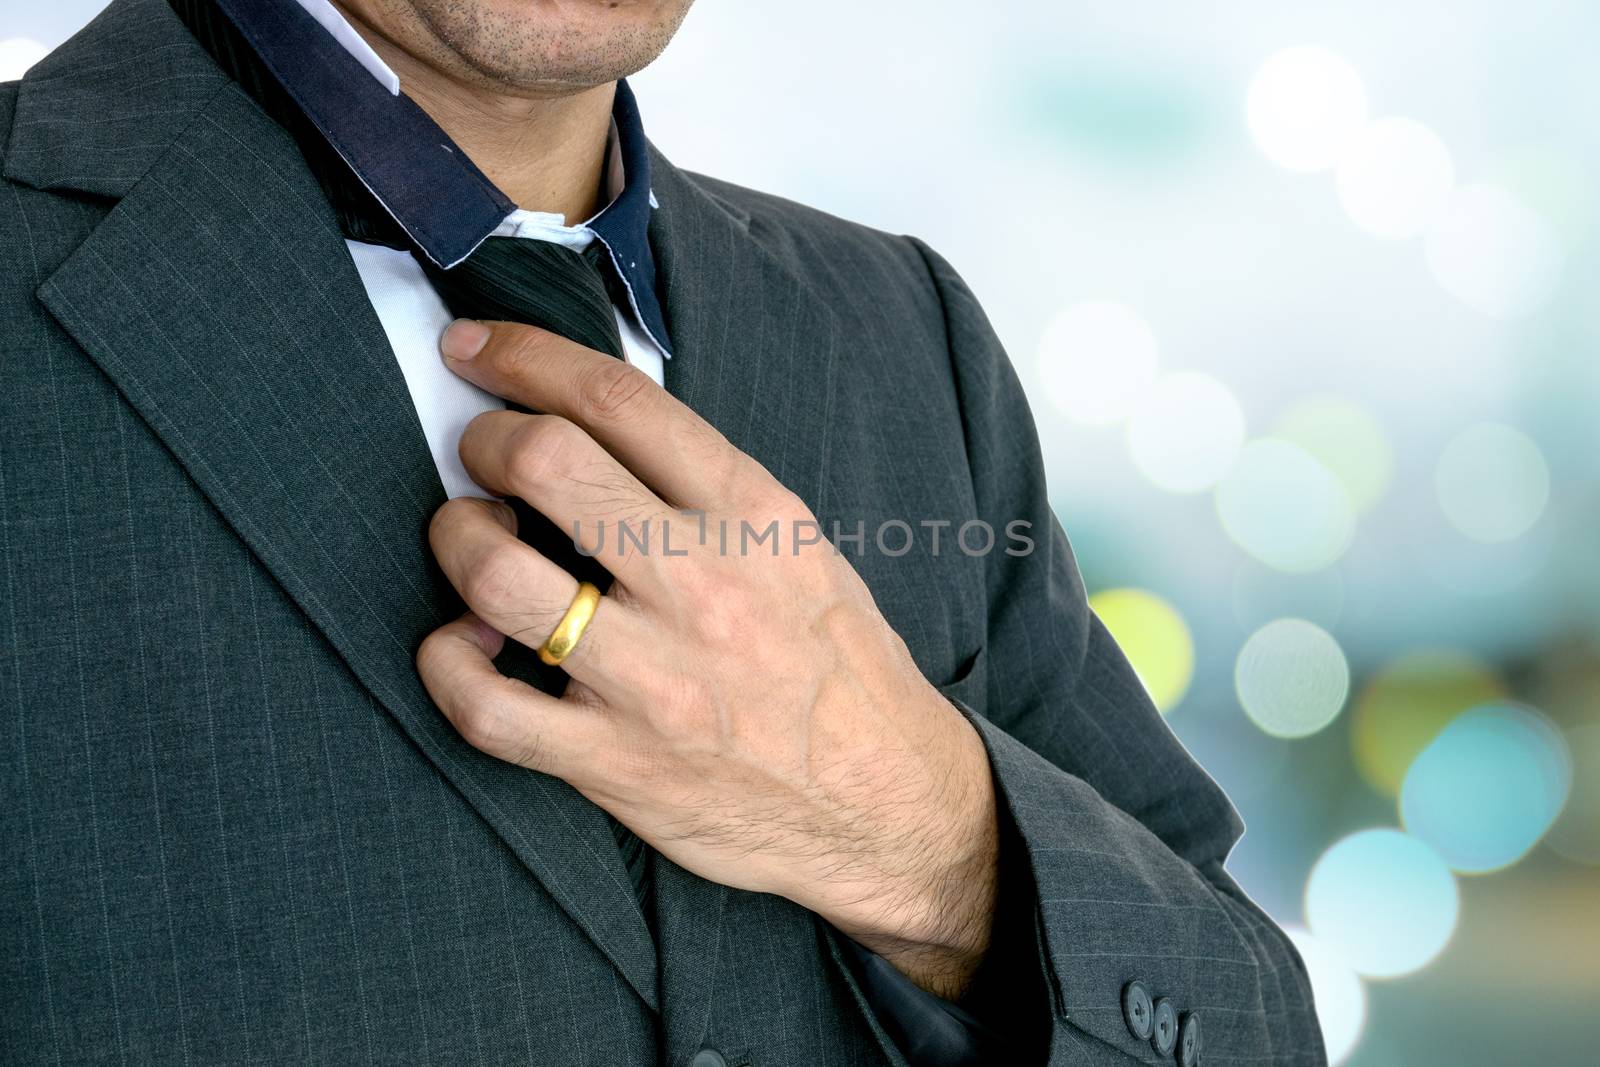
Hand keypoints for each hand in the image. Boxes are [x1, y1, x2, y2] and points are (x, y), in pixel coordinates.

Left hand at [417, 319, 999, 997]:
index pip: (618, 400)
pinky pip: (485, 707)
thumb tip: (593, 425)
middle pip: (545, 463)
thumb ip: (707, 488)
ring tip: (471, 540)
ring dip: (456, 539)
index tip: (475, 348)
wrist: (887, 803)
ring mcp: (654, 679)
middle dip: (483, 440)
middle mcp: (703, 586)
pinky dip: (446, 664)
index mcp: (753, 518)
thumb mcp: (799, 548)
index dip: (524, 356)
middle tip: (480, 453)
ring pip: (495, 575)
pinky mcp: (616, 763)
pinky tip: (461, 645)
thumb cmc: (837, 665)